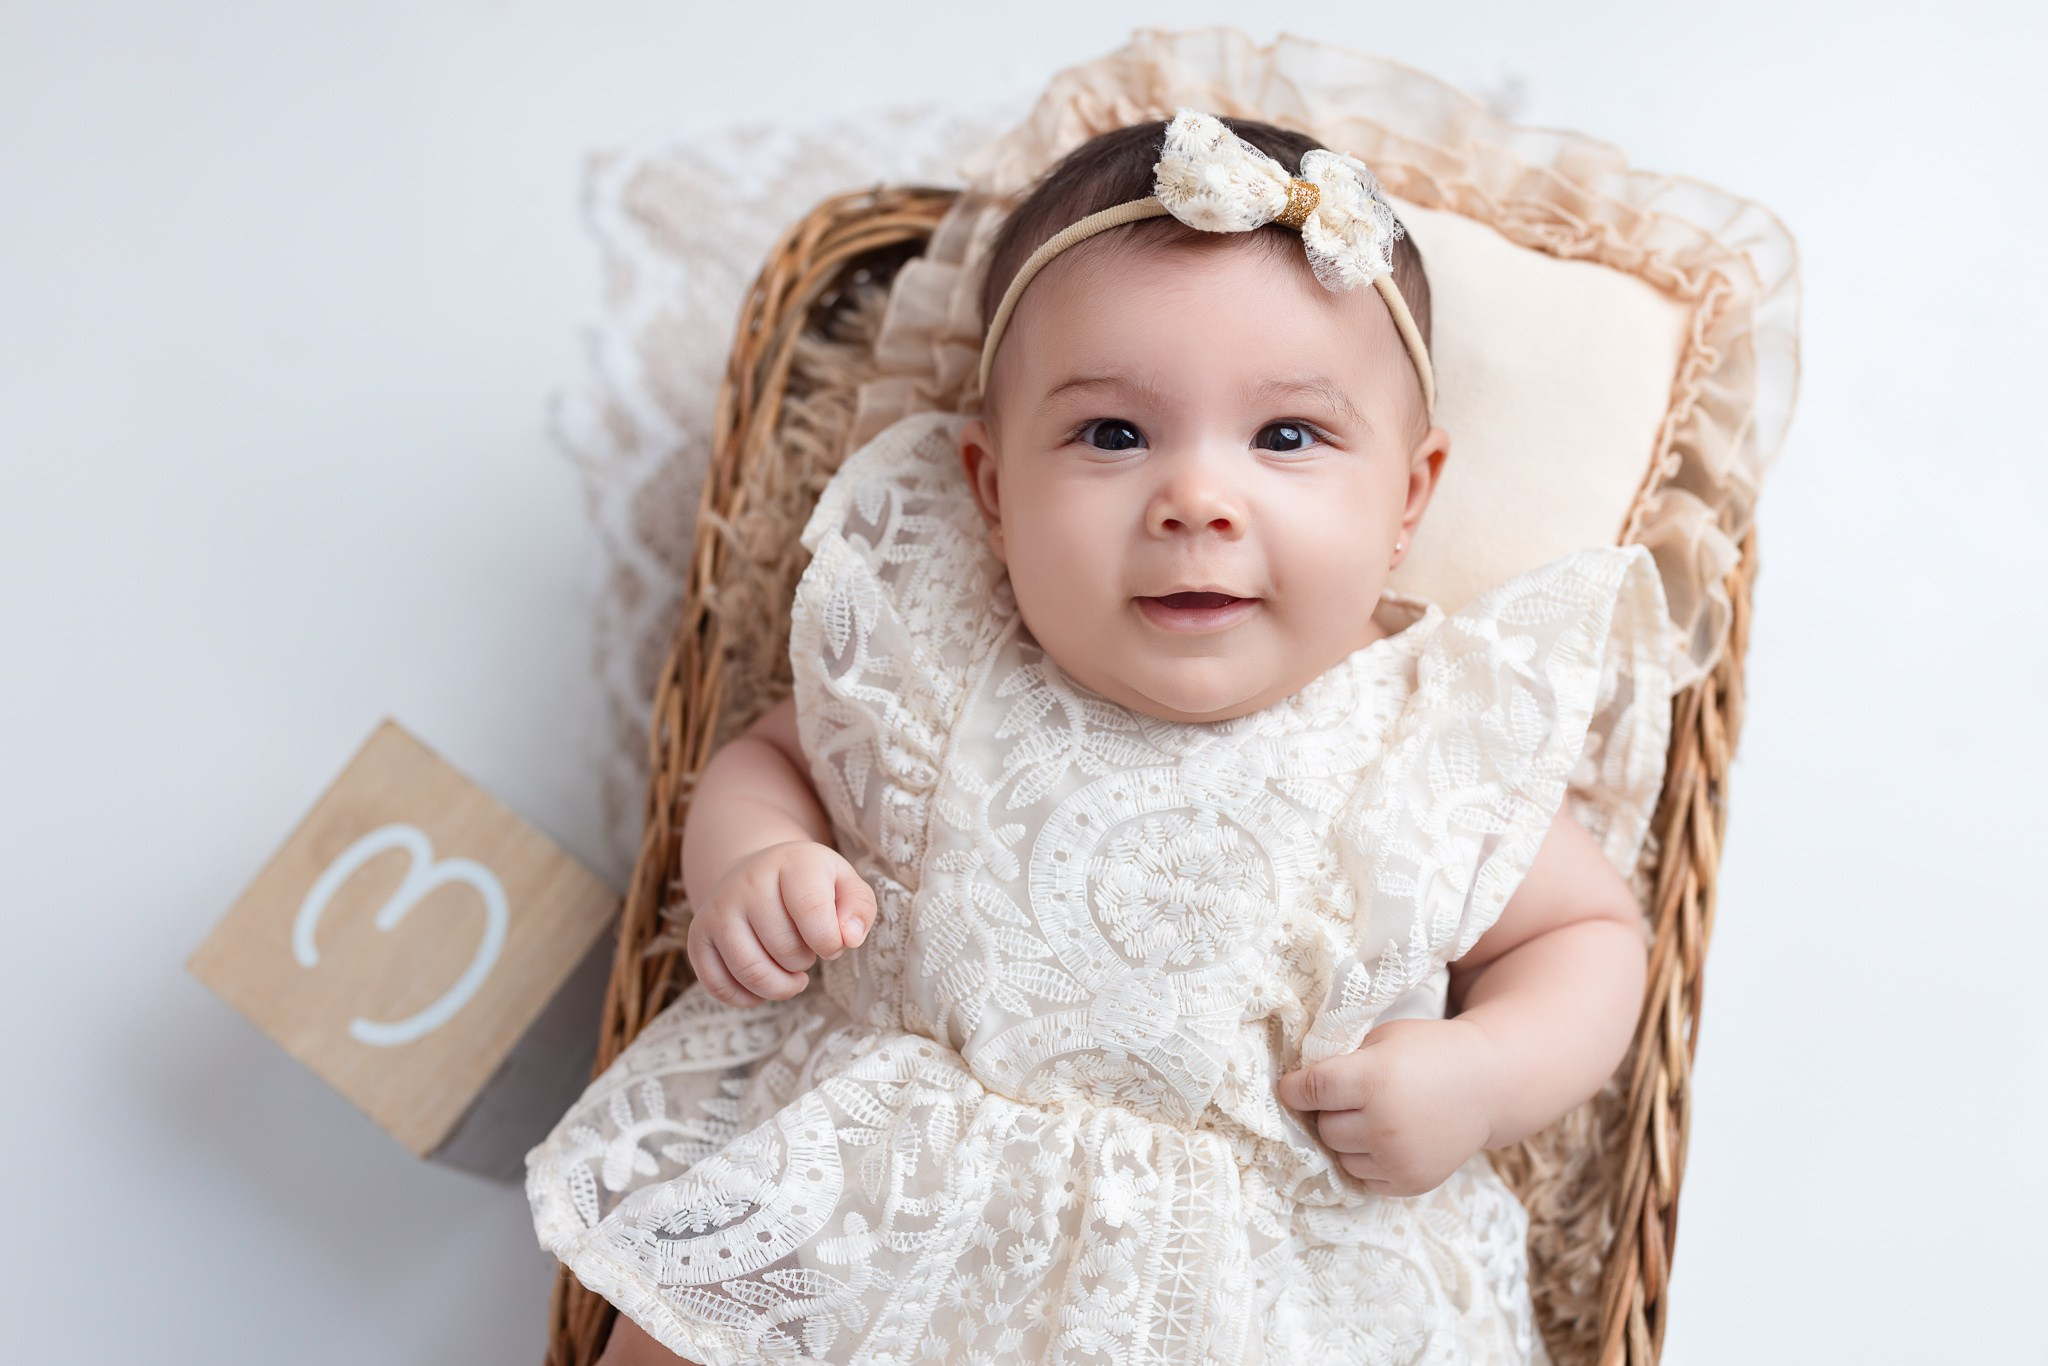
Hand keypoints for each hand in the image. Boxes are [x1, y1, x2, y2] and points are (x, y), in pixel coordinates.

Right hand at [686, 840, 875, 1006]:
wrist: (757, 873)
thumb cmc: (810, 885)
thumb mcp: (844, 884)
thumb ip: (859, 908)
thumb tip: (848, 939)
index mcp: (790, 863)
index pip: (813, 913)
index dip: (830, 942)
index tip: (833, 943)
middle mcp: (747, 883)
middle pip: (785, 950)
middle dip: (805, 962)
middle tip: (806, 949)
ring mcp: (717, 911)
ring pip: (751, 973)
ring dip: (781, 986)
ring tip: (792, 973)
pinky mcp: (699, 938)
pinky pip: (720, 987)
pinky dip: (748, 998)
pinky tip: (765, 982)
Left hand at [1274, 1017, 1502, 1196]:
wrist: (1489, 1084)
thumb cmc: (1429, 1052)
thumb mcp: (1384, 1038)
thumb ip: (1343, 1060)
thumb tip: (1297, 1085)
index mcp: (1374, 1080)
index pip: (1311, 1090)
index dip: (1294, 1088)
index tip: (1290, 1087)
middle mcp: (1384, 1124)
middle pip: (1324, 1127)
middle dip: (1328, 1112)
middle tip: (1348, 1098)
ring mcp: (1398, 1158)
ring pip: (1340, 1155)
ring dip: (1346, 1138)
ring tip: (1371, 1117)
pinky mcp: (1410, 1183)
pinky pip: (1364, 1177)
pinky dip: (1367, 1160)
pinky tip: (1388, 1138)